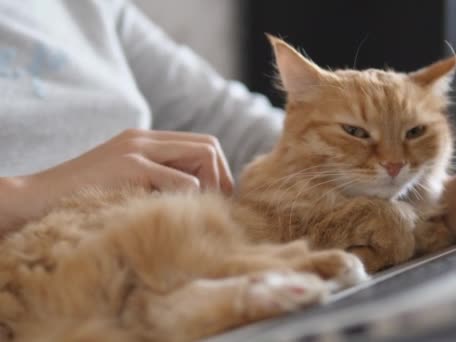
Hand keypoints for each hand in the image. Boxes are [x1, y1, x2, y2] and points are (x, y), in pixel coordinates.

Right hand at [0, 129, 232, 232]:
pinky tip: (173, 214)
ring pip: (203, 155)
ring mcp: (137, 149)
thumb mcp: (127, 186)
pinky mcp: (131, 166)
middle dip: (221, 177)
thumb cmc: (83, 202)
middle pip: (209, 146)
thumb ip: (158, 183)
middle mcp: (144, 139)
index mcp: (144, 142)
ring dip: (209, 187)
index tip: (215, 200)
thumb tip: (201, 200)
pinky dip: (188, 199)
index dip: (218, 172)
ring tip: (194, 210)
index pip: (202, 145)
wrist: (36, 199)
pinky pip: (182, 181)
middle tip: (214, 206)